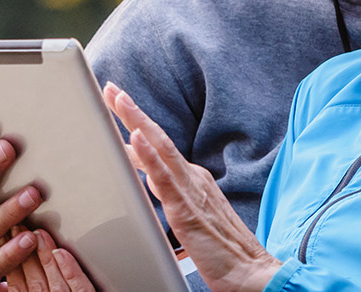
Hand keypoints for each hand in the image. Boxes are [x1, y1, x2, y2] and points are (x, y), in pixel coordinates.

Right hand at [3, 230, 95, 291]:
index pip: (17, 284)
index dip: (11, 259)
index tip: (6, 236)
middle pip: (34, 279)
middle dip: (24, 252)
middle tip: (18, 226)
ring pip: (55, 280)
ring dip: (44, 255)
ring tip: (38, 233)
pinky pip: (80, 287)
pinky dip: (70, 270)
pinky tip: (61, 253)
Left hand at [103, 83, 280, 291]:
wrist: (250, 274)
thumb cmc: (223, 252)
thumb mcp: (190, 217)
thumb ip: (171, 198)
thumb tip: (149, 185)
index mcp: (194, 180)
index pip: (160, 146)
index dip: (138, 124)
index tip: (119, 104)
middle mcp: (193, 178)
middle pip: (158, 137)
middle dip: (132, 111)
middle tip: (110, 88)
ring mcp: (191, 190)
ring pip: (160, 148)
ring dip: (138, 121)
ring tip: (118, 99)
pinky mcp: (187, 210)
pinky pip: (165, 178)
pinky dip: (150, 156)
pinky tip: (136, 137)